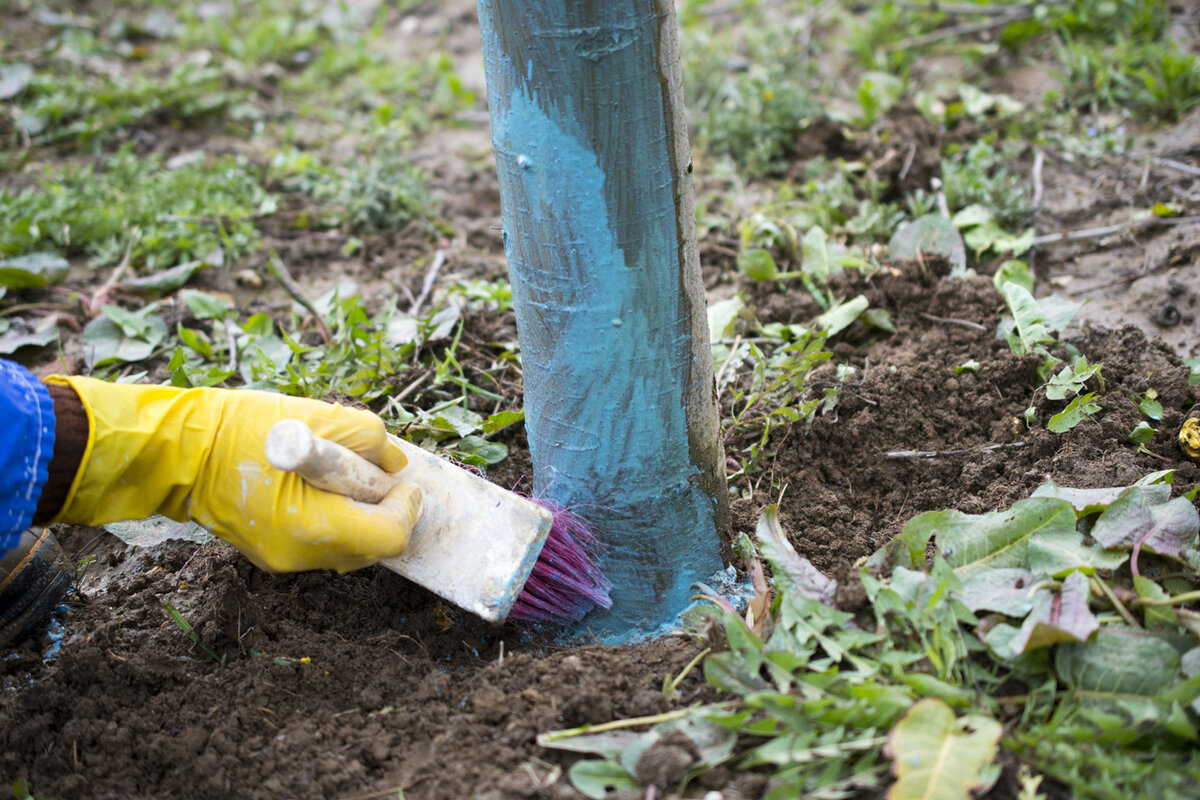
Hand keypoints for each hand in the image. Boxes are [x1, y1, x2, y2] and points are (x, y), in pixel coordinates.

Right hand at [47, 377, 420, 572]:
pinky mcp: (271, 556)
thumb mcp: (319, 417)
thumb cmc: (245, 428)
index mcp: (315, 524)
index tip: (400, 480)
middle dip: (382, 510)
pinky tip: (314, 490)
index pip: (389, 536)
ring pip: (348, 549)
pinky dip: (331, 520)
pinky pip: (321, 545)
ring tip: (338, 479)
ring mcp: (283, 561)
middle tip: (370, 475)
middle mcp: (301, 554)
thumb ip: (370, 441)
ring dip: (357, 516)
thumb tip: (395, 464)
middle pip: (372, 547)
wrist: (180, 451)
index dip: (405, 506)